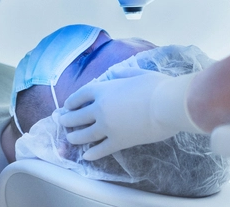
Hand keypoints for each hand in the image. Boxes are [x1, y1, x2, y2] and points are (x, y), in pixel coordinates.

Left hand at [57, 70, 200, 160]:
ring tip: (70, 139)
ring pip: (84, 135)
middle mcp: (100, 109)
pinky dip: (92, 154)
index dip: (72, 101)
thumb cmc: (156, 86)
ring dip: (74, 137)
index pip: (81, 95)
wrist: (167, 105)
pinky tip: (86, 156)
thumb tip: (114, 73)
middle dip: (67, 120)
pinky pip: (100, 150)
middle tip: (62, 122)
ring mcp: (107, 128)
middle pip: (77, 116)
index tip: (67, 105)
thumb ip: (123, 73)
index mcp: (104, 90)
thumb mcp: (139, 73)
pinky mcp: (118, 142)